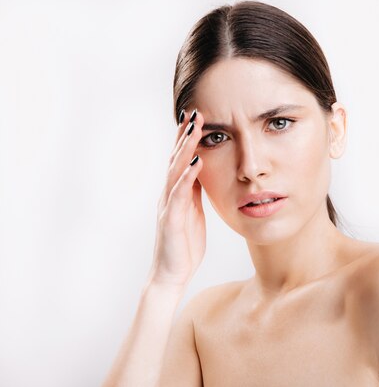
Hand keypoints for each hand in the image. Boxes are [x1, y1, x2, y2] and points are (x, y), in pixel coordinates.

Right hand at [148, 109, 206, 287]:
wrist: (172, 274)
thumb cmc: (184, 245)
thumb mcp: (194, 212)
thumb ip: (194, 192)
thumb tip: (202, 172)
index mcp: (177, 193)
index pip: (182, 160)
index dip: (188, 139)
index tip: (197, 118)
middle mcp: (169, 195)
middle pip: (176, 158)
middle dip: (185, 135)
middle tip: (194, 112)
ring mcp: (168, 205)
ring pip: (175, 170)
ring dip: (185, 148)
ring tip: (194, 129)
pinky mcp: (172, 219)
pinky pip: (179, 194)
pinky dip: (187, 176)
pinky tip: (195, 162)